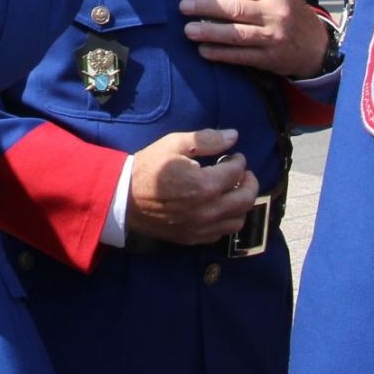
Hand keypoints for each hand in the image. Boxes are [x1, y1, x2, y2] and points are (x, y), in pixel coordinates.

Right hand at [126, 128, 260, 244]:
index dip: (239, 160)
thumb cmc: (148, 167)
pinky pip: (221, 232)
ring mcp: (201, 227)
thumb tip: (233, 136)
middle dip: (249, 182)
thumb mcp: (174, 144)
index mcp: (205, 185)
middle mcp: (208, 210)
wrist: (123, 197)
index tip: (234, 155)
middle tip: (243, 173)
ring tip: (233, 191)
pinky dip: (226, 219)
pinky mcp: (193, 237)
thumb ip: (207, 139)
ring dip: (241, 204)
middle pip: (246, 199)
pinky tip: (218, 207)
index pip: (237, 172)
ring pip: (238, 220)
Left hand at [181, 0, 331, 77]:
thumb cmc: (293, 16)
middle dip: (206, 7)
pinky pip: (240, 56)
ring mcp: (272, 37)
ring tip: (188, 30)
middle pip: (235, 8)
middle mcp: (274, 13)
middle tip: (184, 6)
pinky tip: (204, 51)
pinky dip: (220, 54)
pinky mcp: (269, 59)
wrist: (319, 48)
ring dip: (209, 32)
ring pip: (235, 34)